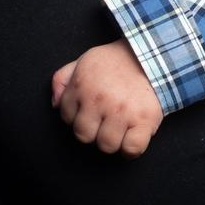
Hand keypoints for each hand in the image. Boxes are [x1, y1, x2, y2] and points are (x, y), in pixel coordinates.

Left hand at [51, 38, 162, 157]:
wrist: (149, 54)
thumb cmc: (114, 60)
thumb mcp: (84, 60)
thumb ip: (62, 78)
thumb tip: (55, 103)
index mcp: (82, 86)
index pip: (67, 118)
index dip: (78, 115)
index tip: (90, 111)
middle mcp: (99, 100)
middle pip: (84, 136)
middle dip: (92, 130)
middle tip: (104, 121)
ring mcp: (122, 111)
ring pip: (106, 145)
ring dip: (112, 139)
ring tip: (119, 126)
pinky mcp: (144, 120)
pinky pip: (131, 149)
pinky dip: (131, 149)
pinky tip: (132, 136)